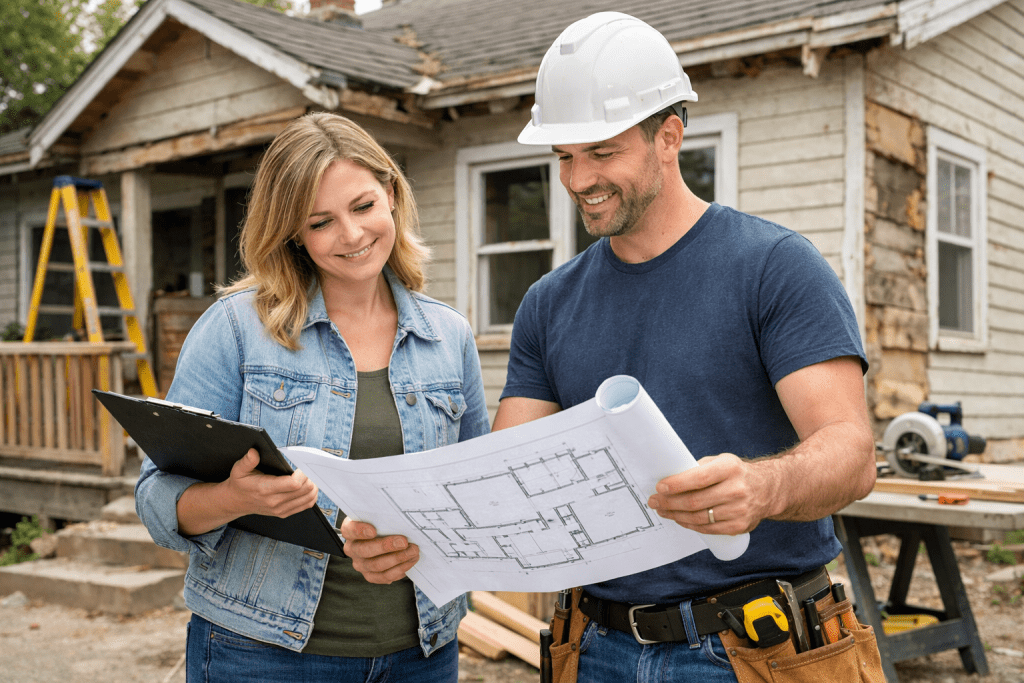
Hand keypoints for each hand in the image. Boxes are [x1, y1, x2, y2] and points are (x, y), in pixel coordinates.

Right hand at [224, 448, 318, 518]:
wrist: (236, 502)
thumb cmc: (240, 483)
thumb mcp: (239, 470)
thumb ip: (247, 461)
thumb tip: (254, 452)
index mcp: (266, 489)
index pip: (294, 484)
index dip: (303, 474)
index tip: (302, 465)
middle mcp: (275, 502)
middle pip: (305, 490)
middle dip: (310, 477)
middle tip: (308, 468)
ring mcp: (281, 509)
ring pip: (308, 498)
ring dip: (313, 486)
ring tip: (309, 476)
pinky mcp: (284, 513)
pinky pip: (306, 505)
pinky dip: (311, 495)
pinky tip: (308, 487)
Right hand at [340, 517, 418, 583]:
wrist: (386, 537)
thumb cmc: (382, 523)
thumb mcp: (380, 515)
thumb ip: (384, 514)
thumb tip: (398, 515)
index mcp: (350, 530)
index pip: (349, 530)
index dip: (359, 531)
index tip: (373, 530)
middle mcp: (352, 549)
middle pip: (364, 550)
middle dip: (386, 546)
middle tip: (404, 542)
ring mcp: (360, 564)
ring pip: (376, 565)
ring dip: (398, 559)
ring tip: (413, 551)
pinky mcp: (370, 575)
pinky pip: (384, 576)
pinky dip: (399, 570)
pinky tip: (409, 561)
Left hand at [647, 453, 774, 535]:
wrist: (768, 490)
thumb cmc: (736, 474)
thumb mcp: (721, 462)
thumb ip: (698, 469)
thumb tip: (670, 478)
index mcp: (730, 468)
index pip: (698, 478)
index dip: (676, 485)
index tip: (660, 487)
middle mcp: (736, 489)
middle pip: (695, 501)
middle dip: (669, 502)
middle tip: (654, 501)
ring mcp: (739, 510)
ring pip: (699, 518)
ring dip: (676, 515)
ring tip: (663, 510)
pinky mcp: (739, 526)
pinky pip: (708, 529)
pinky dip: (690, 525)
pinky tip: (679, 519)